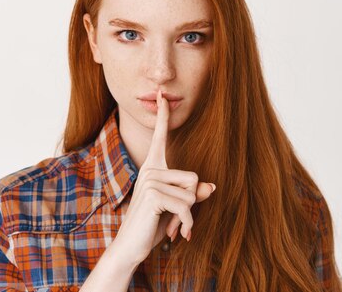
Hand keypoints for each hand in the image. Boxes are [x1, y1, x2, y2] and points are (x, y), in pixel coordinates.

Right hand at [110, 89, 216, 265]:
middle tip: (176, 218)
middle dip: (191, 203)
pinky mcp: (153, 195)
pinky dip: (187, 223)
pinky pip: (186, 205)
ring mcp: (150, 181)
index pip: (161, 137)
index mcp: (154, 168)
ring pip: (191, 193)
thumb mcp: (177, 209)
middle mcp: (150, 170)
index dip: (163, 116)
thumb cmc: (153, 225)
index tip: (163, 94)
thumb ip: (191, 195)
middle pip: (193, 177)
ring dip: (188, 214)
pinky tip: (178, 233)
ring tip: (173, 224)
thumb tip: (210, 187)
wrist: (130, 247)